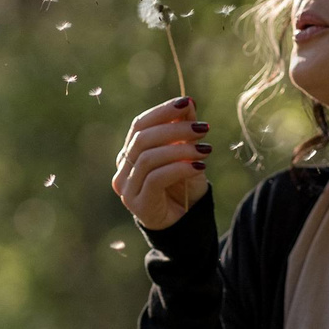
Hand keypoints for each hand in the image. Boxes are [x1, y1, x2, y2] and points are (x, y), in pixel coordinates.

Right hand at [112, 96, 211, 228]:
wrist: (184, 225)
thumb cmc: (183, 187)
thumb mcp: (187, 154)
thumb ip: (184, 131)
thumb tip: (189, 103)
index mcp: (130, 153)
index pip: (140, 125)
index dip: (162, 112)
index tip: (188, 103)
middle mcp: (123, 169)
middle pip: (142, 139)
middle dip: (175, 129)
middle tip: (203, 128)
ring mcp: (127, 188)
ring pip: (148, 157)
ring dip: (180, 149)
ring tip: (206, 149)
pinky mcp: (138, 204)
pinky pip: (156, 178)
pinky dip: (179, 168)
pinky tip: (199, 167)